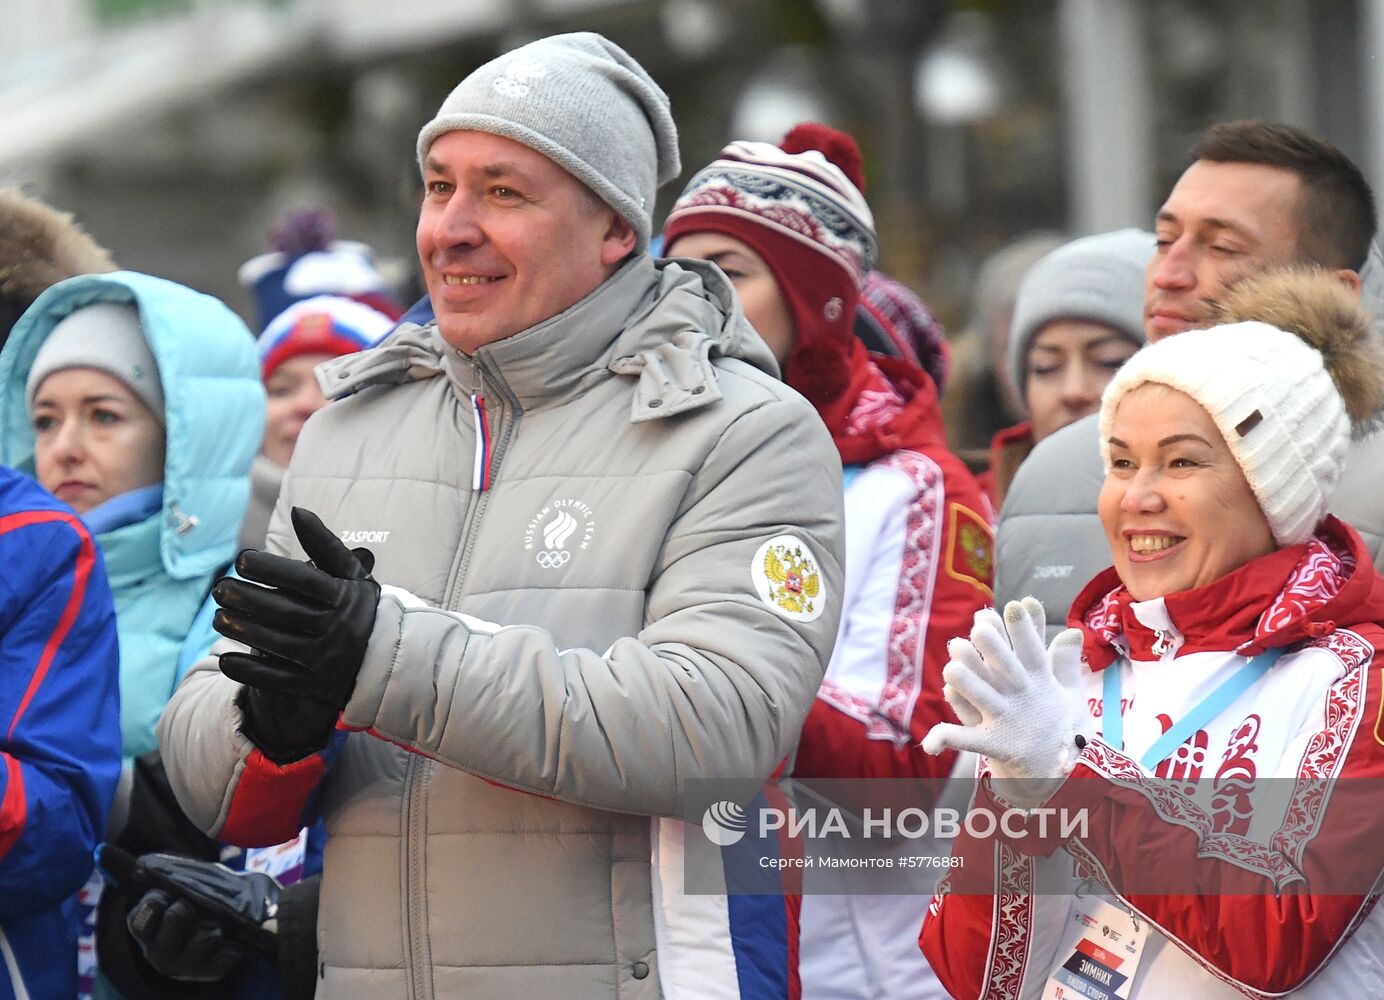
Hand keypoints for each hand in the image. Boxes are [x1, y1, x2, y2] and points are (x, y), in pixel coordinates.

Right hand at [99, 846, 280, 981]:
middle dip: (188, 906)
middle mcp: (159, 953)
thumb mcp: (166, 879)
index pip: (140, 918)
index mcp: (144, 931)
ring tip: (214, 923)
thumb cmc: (193, 894)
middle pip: (175, 918)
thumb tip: (100, 851)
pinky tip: (230, 938)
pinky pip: (227, 954)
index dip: (157, 900)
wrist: (236, 911)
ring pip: (204, 937)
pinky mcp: (211, 971)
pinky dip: (233, 943)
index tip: (166, 895)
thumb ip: (134, 871)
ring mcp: (185, 966)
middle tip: (192, 907)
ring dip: (214, 923)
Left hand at [214, 507, 380, 712]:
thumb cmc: (359, 607)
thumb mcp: (351, 574)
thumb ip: (324, 544)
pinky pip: (279, 679)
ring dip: (243, 630)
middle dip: (247, 599)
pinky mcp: (316, 684)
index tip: (241, 560)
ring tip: (217, 617)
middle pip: (285, 611)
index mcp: (344, 597)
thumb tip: (297, 511)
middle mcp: (336, 628)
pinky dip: (251, 671)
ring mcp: (326, 659)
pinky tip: (225, 659)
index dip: (270, 569)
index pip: (303, 580)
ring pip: (278, 644)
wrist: (385, 657)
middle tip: (219, 588)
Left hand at [923, 597, 1085, 806]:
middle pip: (1008, 671)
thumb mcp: (1071, 695)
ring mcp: (1009, 721)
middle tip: (978, 626)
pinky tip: (931, 740)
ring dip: (968, 685)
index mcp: (1042, 684)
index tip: (1015, 604)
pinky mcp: (995, 745)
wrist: (1064, 775)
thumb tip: (1071, 630)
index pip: (1034, 651)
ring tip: (951, 668)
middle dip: (995, 650)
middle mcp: (1025, 700)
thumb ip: (1066, 662)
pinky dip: (948, 739)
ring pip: (985, 699)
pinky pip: (968, 740)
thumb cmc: (1062, 728)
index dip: (1025, 629)